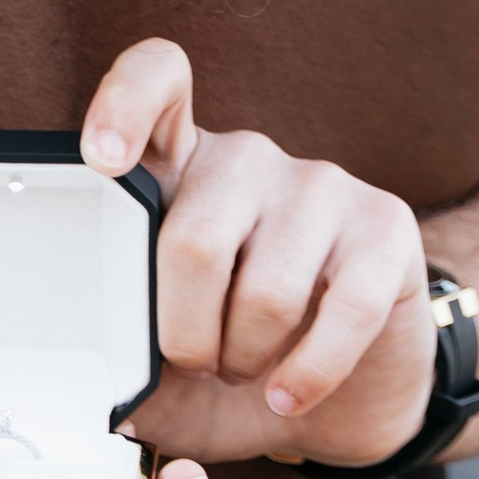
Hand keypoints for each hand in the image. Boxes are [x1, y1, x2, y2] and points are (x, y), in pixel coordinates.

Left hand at [79, 40, 435, 472]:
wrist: (343, 395)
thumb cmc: (233, 365)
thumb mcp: (165, 367)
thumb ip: (126, 364)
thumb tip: (94, 395)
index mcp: (179, 168)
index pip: (156, 83)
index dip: (125, 104)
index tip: (101, 159)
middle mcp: (246, 159)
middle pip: (194, 241)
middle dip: (185, 335)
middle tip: (194, 362)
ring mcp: (319, 184)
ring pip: (267, 291)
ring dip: (246, 359)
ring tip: (244, 369)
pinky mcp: (384, 225)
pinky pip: (345, 311)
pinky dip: (310, 373)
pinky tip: (288, 392)